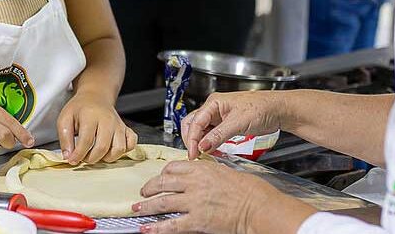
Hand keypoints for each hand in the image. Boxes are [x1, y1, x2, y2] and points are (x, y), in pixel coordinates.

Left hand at [57, 91, 137, 164]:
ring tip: (96, 154)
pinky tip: (110, 150)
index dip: (78, 155)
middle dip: (90, 158)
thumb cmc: (80, 109)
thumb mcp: (65, 119)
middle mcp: (108, 120)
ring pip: (119, 149)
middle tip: (83, 156)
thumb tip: (68, 156)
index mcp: (91, 116)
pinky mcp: (127, 129)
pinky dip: (122, 152)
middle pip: (103, 147)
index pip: (86, 140)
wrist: (95, 97)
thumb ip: (65, 138)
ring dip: (106, 157)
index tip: (71, 160)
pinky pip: (131, 144)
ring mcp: (119, 125)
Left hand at [134, 160, 316, 233]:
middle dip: (150, 187)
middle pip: (163, 182)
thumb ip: (212, 174)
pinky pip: (171, 225)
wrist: (258, 207)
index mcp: (203, 169)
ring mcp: (193, 202)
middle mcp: (194, 183)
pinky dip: (156, 228)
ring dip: (146, 206)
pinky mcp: (196, 221)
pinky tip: (146, 229)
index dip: (164, 172)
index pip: (174, 166)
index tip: (161, 176)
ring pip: (162, 202)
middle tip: (143, 191)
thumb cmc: (251, 191)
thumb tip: (206, 177)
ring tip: (136, 208)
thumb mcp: (228, 172)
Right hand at [182, 91, 283, 159]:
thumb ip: (219, 135)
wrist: (278, 110)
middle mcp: (214, 109)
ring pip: (201, 131)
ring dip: (200, 143)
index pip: (195, 122)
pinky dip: (209, 144)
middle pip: (193, 125)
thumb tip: (203, 145)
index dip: (192, 139)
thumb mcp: (238, 122)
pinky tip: (212, 152)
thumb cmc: (262, 108)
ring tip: (203, 155)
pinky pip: (212, 135)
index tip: (193, 153)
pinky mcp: (226, 126)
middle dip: (192, 140)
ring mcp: (219, 117)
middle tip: (195, 155)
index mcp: (214, 103)